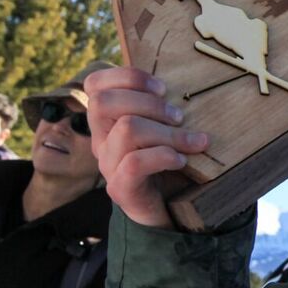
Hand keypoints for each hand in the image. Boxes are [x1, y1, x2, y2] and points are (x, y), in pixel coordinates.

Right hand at [84, 65, 208, 228]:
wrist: (170, 210)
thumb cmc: (171, 161)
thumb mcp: (166, 128)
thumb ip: (164, 107)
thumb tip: (189, 81)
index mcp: (109, 120)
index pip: (95, 83)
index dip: (127, 76)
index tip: (163, 87)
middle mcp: (102, 140)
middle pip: (104, 102)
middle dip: (148, 102)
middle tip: (179, 117)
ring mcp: (108, 165)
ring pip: (127, 129)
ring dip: (167, 132)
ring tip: (192, 142)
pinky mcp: (120, 188)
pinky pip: (134, 163)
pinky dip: (164, 156)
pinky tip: (181, 160)